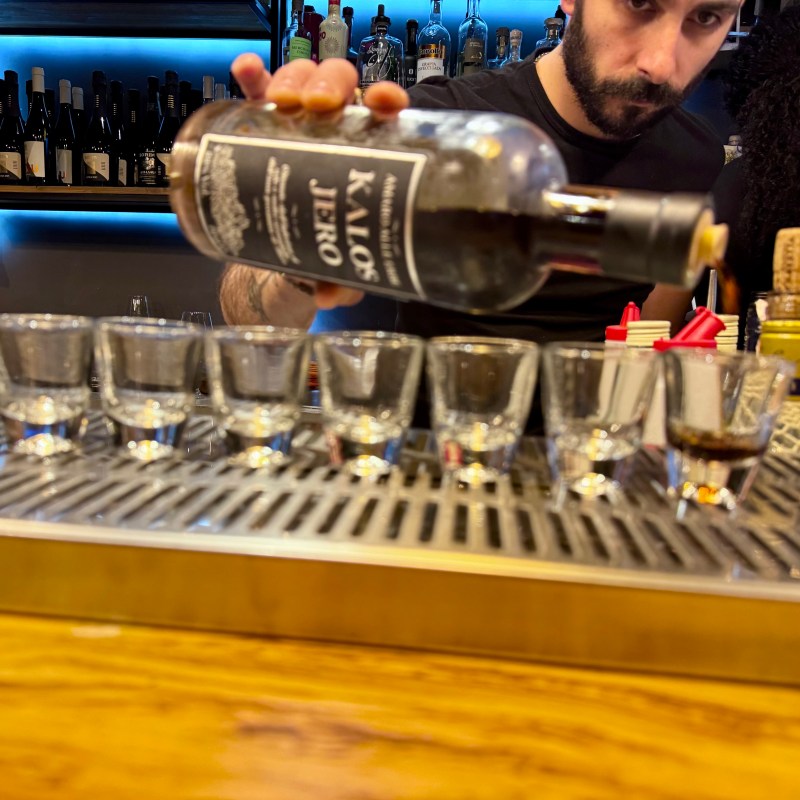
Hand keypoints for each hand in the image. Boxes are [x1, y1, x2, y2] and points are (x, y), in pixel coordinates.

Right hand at [229, 54, 410, 309]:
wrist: (277, 266)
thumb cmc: (320, 259)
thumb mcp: (335, 271)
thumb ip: (338, 282)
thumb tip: (329, 295)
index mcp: (364, 155)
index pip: (381, 114)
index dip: (385, 98)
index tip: (383, 104)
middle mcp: (332, 132)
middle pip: (338, 85)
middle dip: (330, 84)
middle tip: (319, 107)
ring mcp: (294, 126)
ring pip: (298, 81)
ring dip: (292, 78)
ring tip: (283, 100)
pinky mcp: (257, 130)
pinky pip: (254, 96)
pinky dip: (250, 77)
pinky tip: (246, 69)